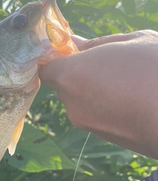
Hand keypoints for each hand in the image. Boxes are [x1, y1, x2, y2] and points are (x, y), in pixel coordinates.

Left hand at [39, 30, 157, 158]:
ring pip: (82, 100)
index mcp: (72, 75)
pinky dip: (108, 105)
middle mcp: (72, 104)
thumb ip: (95, 44)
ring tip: (129, 79)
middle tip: (108, 60)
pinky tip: (134, 96)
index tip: (71, 48)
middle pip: (64, 84)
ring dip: (96, 89)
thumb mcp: (132, 42)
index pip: (45, 68)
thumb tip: (75, 43)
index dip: (56, 57)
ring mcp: (89, 124)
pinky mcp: (107, 138)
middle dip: (79, 72)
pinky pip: (98, 114)